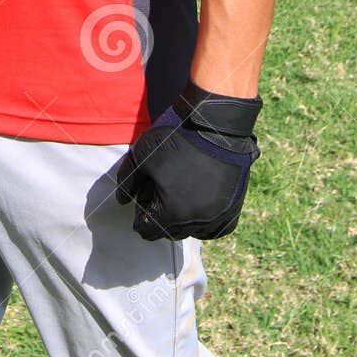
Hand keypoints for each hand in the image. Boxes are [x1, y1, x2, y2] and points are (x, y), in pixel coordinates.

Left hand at [116, 81, 260, 241]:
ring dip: (183, 220)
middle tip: (160, 192)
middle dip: (161, 217)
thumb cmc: (176, 138)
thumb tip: (123, 201)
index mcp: (171, 213)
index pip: (148, 231)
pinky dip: (205, 220)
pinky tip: (199, 201)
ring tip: (180, 194)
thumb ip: (126, 181)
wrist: (216, 124)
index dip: (141, 215)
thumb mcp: (141, 154)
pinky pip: (215, 228)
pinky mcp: (233, 209)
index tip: (142, 200)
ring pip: (193, 231)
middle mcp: (197, 221)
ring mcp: (218, 217)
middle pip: (170, 232)